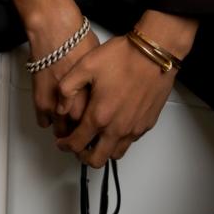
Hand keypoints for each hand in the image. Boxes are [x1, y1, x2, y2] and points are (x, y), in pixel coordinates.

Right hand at [0, 0, 99, 140]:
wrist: (55, 28)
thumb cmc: (78, 39)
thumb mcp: (100, 64)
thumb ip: (101, 86)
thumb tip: (105, 94)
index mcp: (94, 97)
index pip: (97, 127)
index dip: (98, 132)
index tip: (98, 133)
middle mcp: (76, 105)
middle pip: (80, 133)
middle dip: (82, 136)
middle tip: (84, 135)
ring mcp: (56, 103)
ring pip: (60, 130)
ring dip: (64, 130)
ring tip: (68, 129)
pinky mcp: (41, 98)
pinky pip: (44, 120)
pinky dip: (48, 119)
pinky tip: (53, 114)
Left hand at [54, 31, 182, 166]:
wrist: (153, 54)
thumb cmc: (122, 57)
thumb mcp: (86, 65)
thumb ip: (67, 88)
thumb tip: (60, 108)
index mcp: (99, 115)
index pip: (77, 144)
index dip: (65, 145)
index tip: (61, 142)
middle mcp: (117, 128)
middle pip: (96, 159)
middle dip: (82, 156)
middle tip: (76, 145)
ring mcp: (133, 129)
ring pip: (115, 154)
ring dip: (102, 151)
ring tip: (95, 137)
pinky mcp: (146, 124)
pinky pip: (129, 142)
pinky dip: (118, 141)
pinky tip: (114, 125)